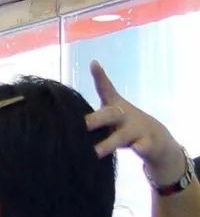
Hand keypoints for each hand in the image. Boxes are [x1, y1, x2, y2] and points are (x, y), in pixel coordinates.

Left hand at [85, 60, 184, 184]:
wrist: (158, 142)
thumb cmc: (124, 129)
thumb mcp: (108, 121)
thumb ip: (90, 120)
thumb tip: (59, 121)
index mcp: (114, 108)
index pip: (107, 90)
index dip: (100, 77)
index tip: (94, 63)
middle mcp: (125, 116)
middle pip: (109, 114)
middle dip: (95, 119)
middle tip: (83, 125)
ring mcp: (137, 130)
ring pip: (121, 136)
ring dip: (108, 143)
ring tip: (96, 152)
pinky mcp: (149, 144)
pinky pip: (144, 146)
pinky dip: (142, 147)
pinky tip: (138, 148)